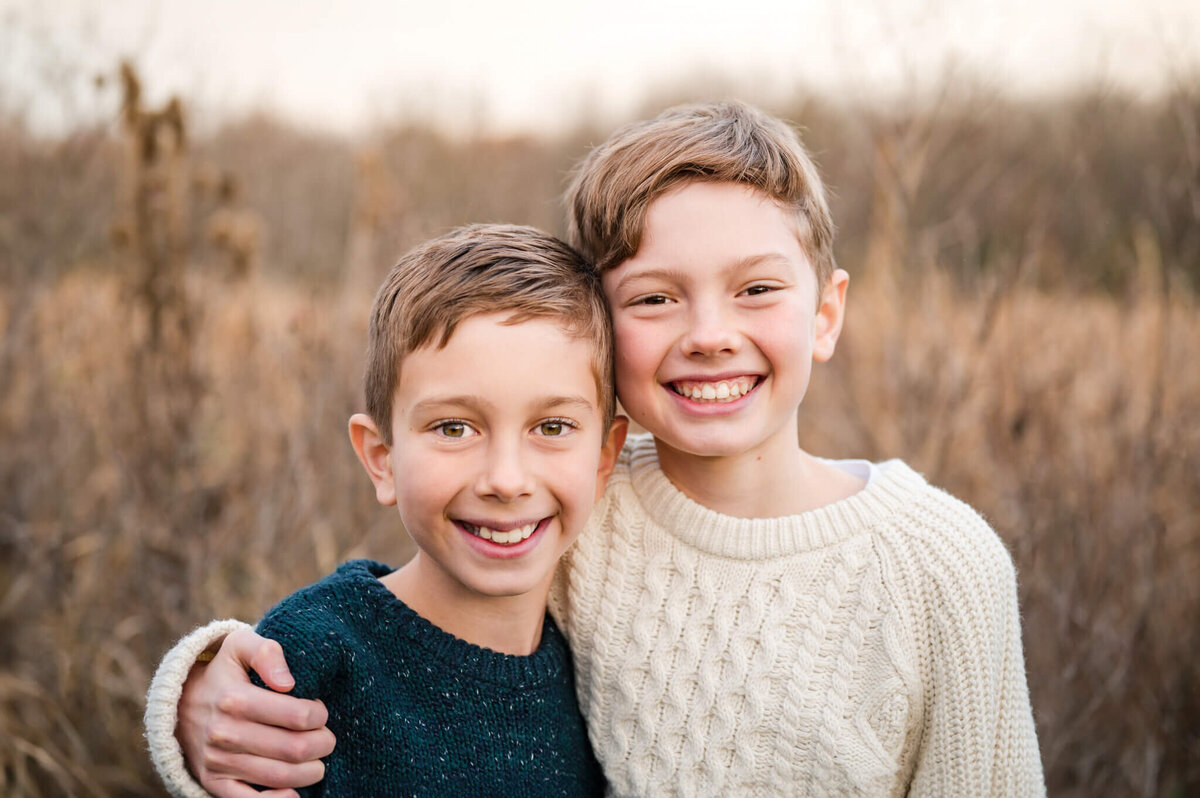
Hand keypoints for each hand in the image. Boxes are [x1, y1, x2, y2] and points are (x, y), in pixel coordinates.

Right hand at [178, 628, 335, 796]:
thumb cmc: (223, 671)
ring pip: (280, 777)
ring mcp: (218, 761)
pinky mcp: (214, 782)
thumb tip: (288, 683)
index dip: (320, 715)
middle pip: (294, 749)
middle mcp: (224, 733)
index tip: (320, 710)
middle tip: (326, 738)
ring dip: (311, 771)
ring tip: (317, 759)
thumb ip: (267, 652)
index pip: (298, 716)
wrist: (181, 704)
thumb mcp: (239, 645)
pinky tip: (294, 791)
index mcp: (235, 699)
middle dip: (322, 744)